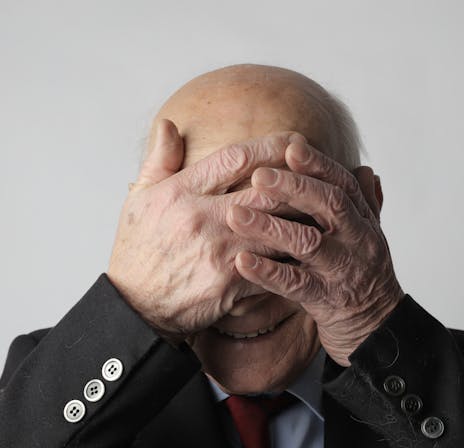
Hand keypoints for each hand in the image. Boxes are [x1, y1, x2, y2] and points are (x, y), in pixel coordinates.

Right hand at [108, 119, 302, 341]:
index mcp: (181, 192)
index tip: (294, 139)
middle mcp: (203, 218)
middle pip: (265, 191)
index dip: (270, 146)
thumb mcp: (138, 200)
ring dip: (303, 219)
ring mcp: (219, 252)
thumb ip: (158, 160)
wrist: (134, 307)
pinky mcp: (229, 283)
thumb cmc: (138, 252)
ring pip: (276, 229)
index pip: (235, 159)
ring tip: (327, 209)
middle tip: (322, 169)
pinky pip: (271, 267)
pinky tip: (310, 251)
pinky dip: (291, 258)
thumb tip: (169, 123)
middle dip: (298, 178)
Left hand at [226, 141, 403, 365]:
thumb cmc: (364, 277)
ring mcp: (342, 271)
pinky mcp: (326, 301)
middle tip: (258, 176)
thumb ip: (366, 204)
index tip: (290, 146)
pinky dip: (268, 272)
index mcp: (364, 221)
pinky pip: (295, 284)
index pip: (343, 184)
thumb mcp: (371, 237)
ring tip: (236, 215)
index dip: (318, 164)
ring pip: (308, 243)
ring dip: (271, 227)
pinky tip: (241, 262)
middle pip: (328, 205)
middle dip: (294, 187)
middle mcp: (357, 241)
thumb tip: (365, 169)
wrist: (376, 329)